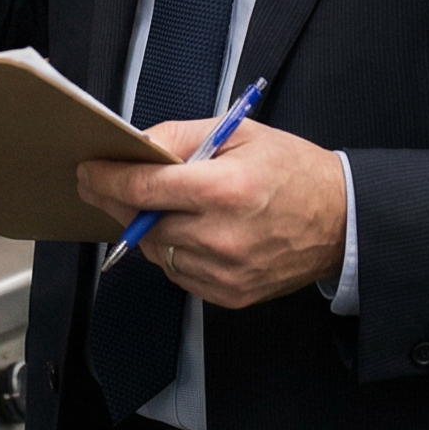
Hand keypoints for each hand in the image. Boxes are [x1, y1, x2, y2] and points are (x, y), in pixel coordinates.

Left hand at [76, 119, 346, 308]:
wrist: (341, 222)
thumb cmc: (292, 171)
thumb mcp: (241, 134)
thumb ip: (183, 137)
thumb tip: (137, 146)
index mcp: (224, 189)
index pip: (144, 188)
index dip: (106, 178)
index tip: (87, 171)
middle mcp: (221, 236)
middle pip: (143, 224)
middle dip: (119, 202)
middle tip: (106, 184)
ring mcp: (225, 272)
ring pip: (157, 252)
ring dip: (147, 229)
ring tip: (157, 206)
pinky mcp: (229, 296)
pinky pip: (179, 274)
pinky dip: (173, 252)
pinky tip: (188, 231)